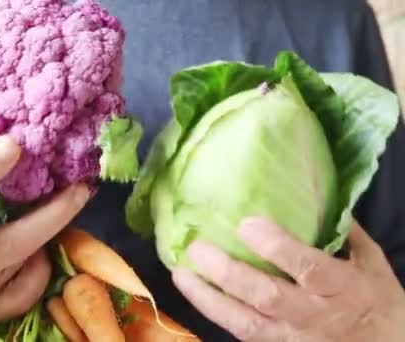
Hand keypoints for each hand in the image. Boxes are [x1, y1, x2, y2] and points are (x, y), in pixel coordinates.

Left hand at [172, 217, 404, 341]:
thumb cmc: (377, 301)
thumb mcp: (372, 262)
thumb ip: (343, 230)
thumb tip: (312, 192)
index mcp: (342, 287)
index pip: (308, 268)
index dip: (277, 247)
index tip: (246, 223)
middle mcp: (315, 315)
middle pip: (267, 296)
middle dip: (228, 273)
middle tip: (197, 248)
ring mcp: (294, 337)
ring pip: (246, 323)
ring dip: (209, 299)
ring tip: (180, 274)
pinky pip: (243, 334)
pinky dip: (216, 314)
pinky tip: (194, 293)